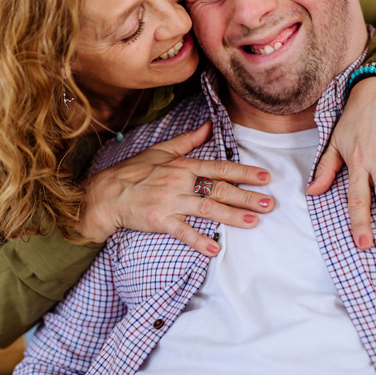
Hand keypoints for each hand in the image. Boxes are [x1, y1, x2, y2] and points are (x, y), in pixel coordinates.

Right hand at [76, 121, 272, 255]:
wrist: (106, 193)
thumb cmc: (134, 171)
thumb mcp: (162, 150)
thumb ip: (188, 140)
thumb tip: (209, 126)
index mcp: (183, 165)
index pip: (219, 168)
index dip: (243, 172)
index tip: (265, 177)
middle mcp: (180, 181)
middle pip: (219, 189)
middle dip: (246, 197)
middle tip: (269, 204)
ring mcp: (170, 201)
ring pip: (207, 209)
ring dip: (232, 216)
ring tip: (253, 222)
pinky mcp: (160, 220)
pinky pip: (183, 231)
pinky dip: (199, 240)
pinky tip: (215, 248)